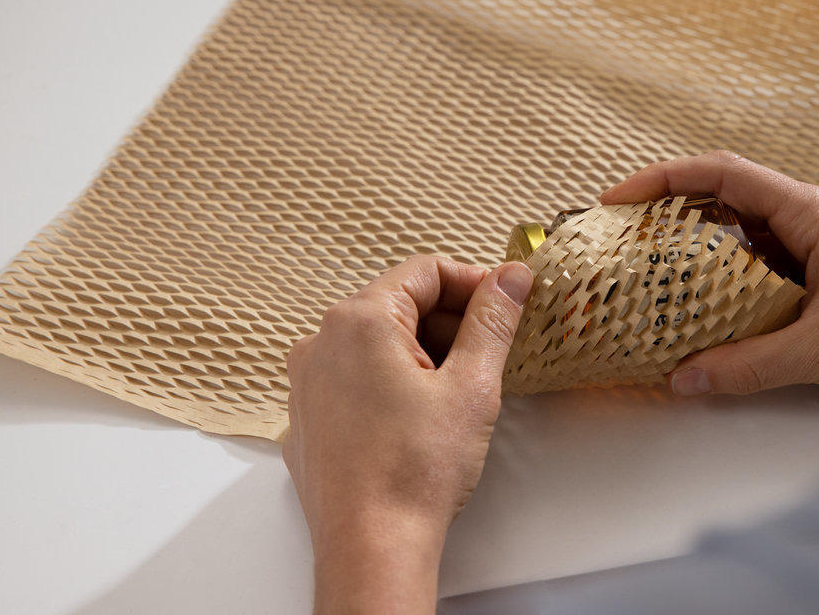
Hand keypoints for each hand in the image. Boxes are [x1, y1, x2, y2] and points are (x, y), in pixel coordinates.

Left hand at [282, 256, 531, 614]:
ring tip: (457, 393)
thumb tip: (510, 278)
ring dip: (422, 352)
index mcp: (360, 321)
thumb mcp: (472, 385)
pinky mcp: (308, 417)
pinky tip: (419, 418)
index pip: (425, 272)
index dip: (473, 282)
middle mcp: (322, 342)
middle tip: (488, 354)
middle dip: (449, 321)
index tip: (503, 303)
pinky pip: (354, 377)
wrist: (372, 547)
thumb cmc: (415, 472)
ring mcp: (308, 381)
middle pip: (398, 304)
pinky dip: (390, 382)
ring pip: (376, 342)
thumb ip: (493, 320)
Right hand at [602, 151, 818, 396]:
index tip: (621, 199)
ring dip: (701, 250)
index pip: (723, 174)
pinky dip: (730, 278)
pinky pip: (765, 264)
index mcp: (813, 213)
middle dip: (673, 214)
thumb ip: (749, 364)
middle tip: (628, 240)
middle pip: (728, 199)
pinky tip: (711, 307)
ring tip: (657, 275)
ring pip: (746, 235)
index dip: (664, 179)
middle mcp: (815, 219)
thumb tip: (688, 377)